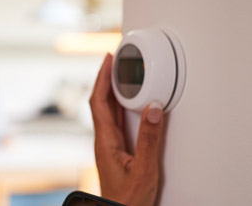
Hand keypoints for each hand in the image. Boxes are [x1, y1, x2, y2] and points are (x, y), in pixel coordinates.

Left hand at [89, 53, 164, 205]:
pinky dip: (121, 105)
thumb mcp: (144, 169)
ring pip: (108, 111)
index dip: (101, 78)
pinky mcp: (117, 151)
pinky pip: (117, 121)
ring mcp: (109, 145)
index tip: (107, 60)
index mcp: (105, 141)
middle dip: (106, 78)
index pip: (99, 102)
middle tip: (114, 59)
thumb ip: (149, 140)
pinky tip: (130, 102)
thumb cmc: (127, 198)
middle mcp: (104, 141)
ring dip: (113, 90)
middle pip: (101, 102)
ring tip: (122, 73)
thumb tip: (152, 109)